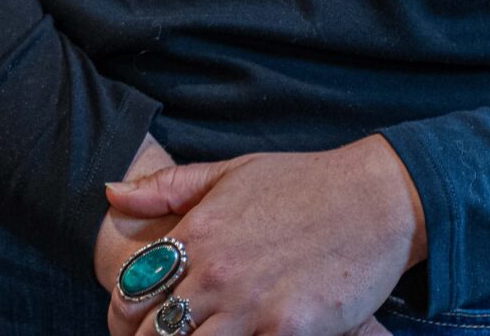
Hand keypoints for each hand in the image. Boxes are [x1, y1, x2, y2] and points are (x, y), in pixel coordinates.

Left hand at [100, 137, 426, 335]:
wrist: (378, 200)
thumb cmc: (306, 183)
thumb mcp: (232, 171)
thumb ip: (168, 187)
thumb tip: (111, 192)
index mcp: (196, 234)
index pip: (127, 294)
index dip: (123, 318)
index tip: (136, 326)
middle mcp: (215, 273)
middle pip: (151, 335)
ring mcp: (250, 305)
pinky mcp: (287, 331)